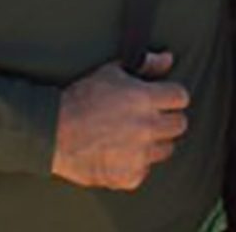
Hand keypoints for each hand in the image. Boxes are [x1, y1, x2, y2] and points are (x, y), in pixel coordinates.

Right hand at [51, 51, 188, 189]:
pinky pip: (145, 170)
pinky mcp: (129, 176)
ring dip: (155, 142)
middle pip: (179, 125)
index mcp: (145, 98)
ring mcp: (139, 154)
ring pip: (166, 149)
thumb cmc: (82, 98)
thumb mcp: (112, 71)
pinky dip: (136, 164)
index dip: (172, 96)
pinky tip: (122, 153)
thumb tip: (168, 58)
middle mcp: (147, 126)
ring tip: (135, 136)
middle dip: (167, 119)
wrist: (54, 132)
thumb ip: (146, 64)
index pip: (181, 97)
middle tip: (150, 118)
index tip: (163, 99)